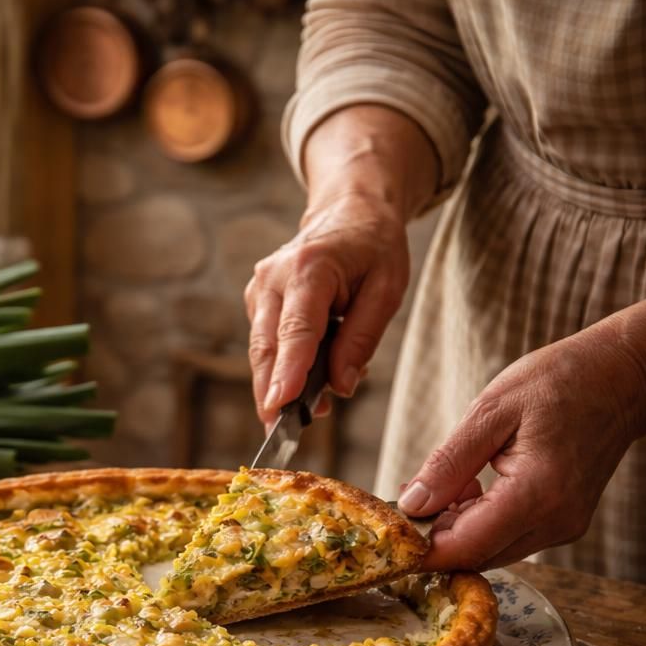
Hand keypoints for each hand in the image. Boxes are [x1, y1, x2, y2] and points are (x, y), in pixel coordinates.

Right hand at [246, 188, 410, 426]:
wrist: (348, 212)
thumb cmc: (373, 247)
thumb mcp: (387, 288)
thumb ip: (363, 338)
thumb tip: (341, 386)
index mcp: (311, 268)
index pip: (296, 329)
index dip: (288, 372)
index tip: (279, 407)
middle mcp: (274, 278)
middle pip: (267, 347)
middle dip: (272, 392)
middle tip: (281, 434)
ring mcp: (260, 290)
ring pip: (261, 351)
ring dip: (280, 385)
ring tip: (312, 411)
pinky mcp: (257, 303)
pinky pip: (266, 344)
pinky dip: (283, 368)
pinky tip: (309, 380)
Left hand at [396, 333, 645, 570]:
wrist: (625, 377)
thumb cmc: (560, 381)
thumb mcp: (491, 411)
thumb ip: (449, 463)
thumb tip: (411, 505)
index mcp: (538, 493)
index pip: (466, 547)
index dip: (421, 548)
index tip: (389, 533)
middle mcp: (556, 522)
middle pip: (477, 556)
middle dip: (435, 537)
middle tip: (408, 498)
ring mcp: (565, 526)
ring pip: (492, 550)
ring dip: (457, 529)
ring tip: (447, 482)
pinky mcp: (565, 523)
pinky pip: (511, 537)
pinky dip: (481, 522)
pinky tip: (473, 486)